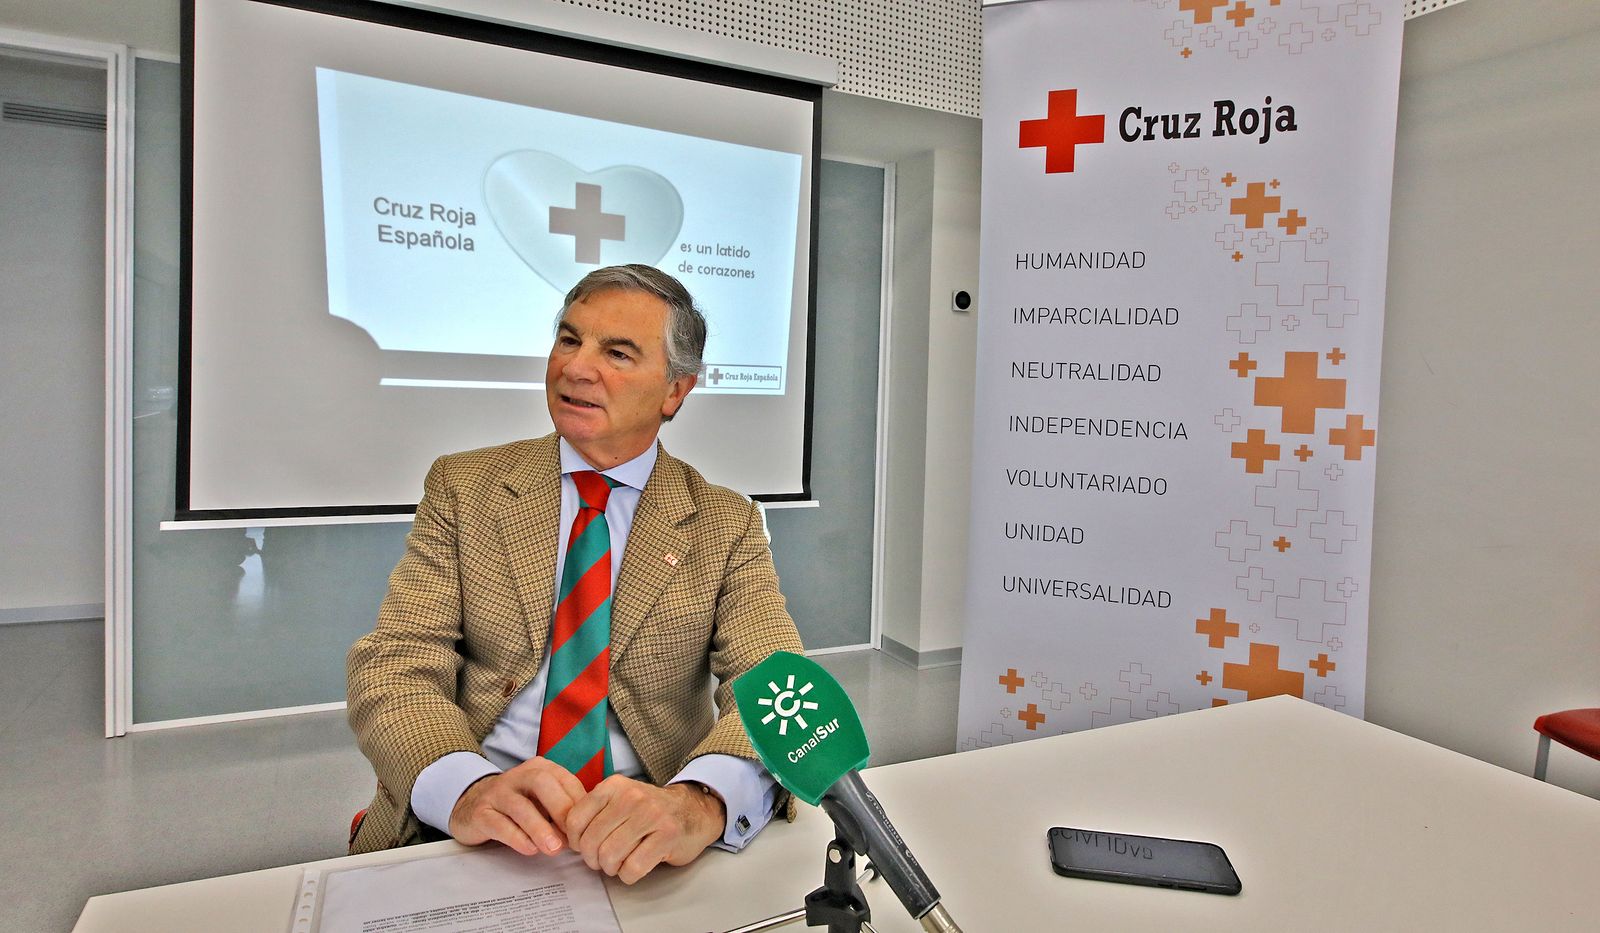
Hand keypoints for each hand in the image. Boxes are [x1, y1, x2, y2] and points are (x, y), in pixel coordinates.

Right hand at [448, 757, 586, 855]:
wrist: (471, 804)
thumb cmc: (518, 805)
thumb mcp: (543, 800)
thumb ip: (563, 809)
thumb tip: (587, 830)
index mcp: (540, 769)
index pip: (566, 781)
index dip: (580, 805)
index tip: (588, 829)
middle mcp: (518, 776)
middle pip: (542, 784)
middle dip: (561, 809)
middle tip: (573, 837)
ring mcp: (496, 793)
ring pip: (520, 806)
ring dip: (539, 828)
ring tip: (554, 849)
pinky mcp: (480, 813)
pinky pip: (498, 824)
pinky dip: (516, 837)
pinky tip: (530, 850)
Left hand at [565, 776, 725, 883]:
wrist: (693, 810)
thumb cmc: (650, 811)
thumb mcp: (619, 799)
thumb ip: (594, 812)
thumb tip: (564, 838)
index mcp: (613, 786)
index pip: (574, 820)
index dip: (575, 842)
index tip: (584, 847)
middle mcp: (631, 797)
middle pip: (591, 842)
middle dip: (593, 860)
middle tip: (602, 861)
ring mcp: (651, 815)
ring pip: (610, 856)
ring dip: (611, 869)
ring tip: (619, 864)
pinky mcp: (667, 835)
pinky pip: (633, 867)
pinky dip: (629, 875)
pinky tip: (635, 867)